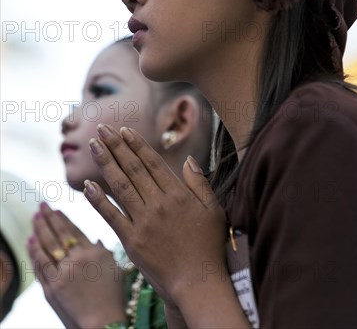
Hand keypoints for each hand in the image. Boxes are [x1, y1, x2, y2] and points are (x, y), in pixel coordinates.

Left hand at [27, 203, 125, 328]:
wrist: (103, 324)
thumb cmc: (113, 299)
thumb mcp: (114, 270)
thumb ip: (104, 253)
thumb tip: (96, 240)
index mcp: (95, 252)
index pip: (75, 230)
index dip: (64, 219)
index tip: (56, 209)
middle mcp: (79, 258)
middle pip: (59, 232)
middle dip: (49, 217)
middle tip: (41, 206)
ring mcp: (65, 272)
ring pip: (48, 244)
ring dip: (39, 229)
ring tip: (34, 217)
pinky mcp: (53, 287)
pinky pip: (41, 264)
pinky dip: (34, 251)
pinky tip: (30, 240)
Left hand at [84, 124, 227, 307]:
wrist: (198, 282)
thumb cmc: (209, 246)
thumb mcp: (214, 210)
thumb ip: (200, 183)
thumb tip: (188, 160)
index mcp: (178, 194)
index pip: (152, 162)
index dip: (136, 145)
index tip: (124, 130)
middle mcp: (159, 204)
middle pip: (133, 168)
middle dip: (116, 146)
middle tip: (101, 129)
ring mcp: (143, 222)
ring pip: (120, 186)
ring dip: (105, 164)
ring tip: (93, 145)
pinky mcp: (132, 241)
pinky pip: (112, 216)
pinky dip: (98, 200)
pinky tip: (88, 185)